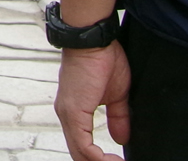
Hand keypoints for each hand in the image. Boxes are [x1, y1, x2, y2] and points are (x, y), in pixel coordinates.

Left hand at [53, 43, 128, 160]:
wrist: (93, 38)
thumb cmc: (102, 58)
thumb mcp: (116, 95)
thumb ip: (117, 118)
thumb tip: (121, 139)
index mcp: (74, 112)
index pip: (82, 146)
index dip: (99, 160)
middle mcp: (66, 115)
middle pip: (79, 154)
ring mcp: (67, 114)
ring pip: (79, 153)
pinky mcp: (73, 111)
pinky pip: (82, 145)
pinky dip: (97, 158)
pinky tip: (112, 160)